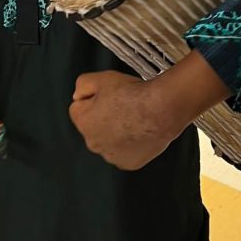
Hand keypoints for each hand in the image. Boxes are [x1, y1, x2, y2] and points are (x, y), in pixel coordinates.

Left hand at [69, 50, 228, 169]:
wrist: (161, 109)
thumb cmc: (135, 95)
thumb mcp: (102, 78)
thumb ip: (82, 85)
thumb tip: (78, 95)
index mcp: (84, 122)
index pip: (78, 109)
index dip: (93, 98)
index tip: (107, 95)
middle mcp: (94, 144)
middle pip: (94, 127)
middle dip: (103, 117)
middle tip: (122, 105)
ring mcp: (112, 156)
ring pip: (109, 141)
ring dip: (117, 132)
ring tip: (133, 117)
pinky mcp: (129, 163)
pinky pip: (125, 152)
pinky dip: (131, 144)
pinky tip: (140, 131)